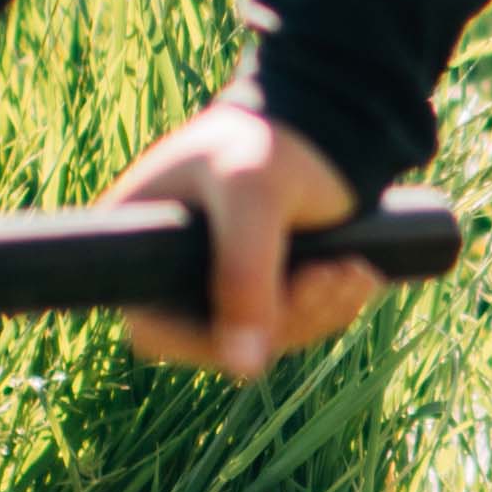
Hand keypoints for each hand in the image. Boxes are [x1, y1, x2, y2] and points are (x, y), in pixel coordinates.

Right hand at [104, 104, 371, 382]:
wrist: (330, 124)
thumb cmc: (272, 142)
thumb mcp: (254, 198)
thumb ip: (244, 274)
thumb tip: (243, 368)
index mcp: (136, 237)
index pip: (153, 327)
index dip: (208, 339)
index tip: (271, 312)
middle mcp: (170, 268)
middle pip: (218, 344)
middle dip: (286, 319)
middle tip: (337, 276)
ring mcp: (217, 280)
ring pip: (264, 341)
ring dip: (317, 314)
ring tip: (354, 271)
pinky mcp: (262, 287)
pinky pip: (293, 328)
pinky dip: (328, 310)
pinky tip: (355, 274)